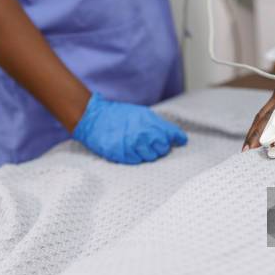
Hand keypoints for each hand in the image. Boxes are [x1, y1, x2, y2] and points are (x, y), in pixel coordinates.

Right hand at [73, 93, 187, 164]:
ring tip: (139, 146)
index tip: (180, 141)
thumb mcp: (142, 114)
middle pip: (164, 149)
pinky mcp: (124, 155)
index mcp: (152, 122)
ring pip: (151, 157)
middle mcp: (145, 135)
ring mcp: (134, 146)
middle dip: (160, 147)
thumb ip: (158, 124)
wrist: (95, 118)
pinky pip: (137, 161)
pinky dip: (136, 157)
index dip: (178, 138)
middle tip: (152, 143)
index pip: (173, 134)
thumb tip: (173, 135)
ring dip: (147, 153)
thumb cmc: (119, 115)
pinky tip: (130, 149)